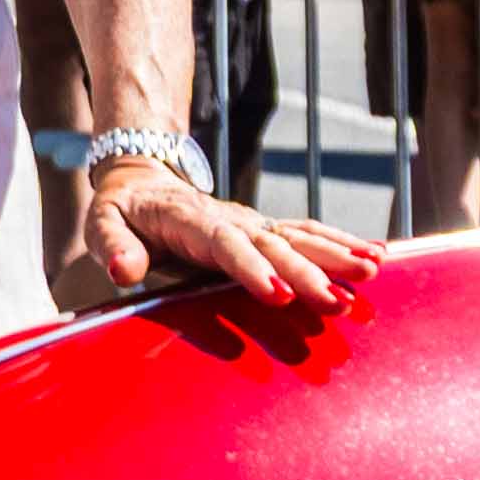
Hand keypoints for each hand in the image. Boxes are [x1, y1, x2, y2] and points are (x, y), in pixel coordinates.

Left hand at [84, 160, 380, 305]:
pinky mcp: (266, 229)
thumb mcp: (101, 223)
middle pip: (273, 244)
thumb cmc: (121, 210)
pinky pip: (308, 234)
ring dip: (336, 253)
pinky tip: (378, 255)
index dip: (250, 269)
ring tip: (374, 270)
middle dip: (307, 273)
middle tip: (338, 302)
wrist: (143, 176)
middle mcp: (230, 218)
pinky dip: (342, 243)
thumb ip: (112, 247)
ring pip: (300, 235)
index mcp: (190, 220)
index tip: (277, 295)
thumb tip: (122, 272)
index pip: (224, 245)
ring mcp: (252, 222)